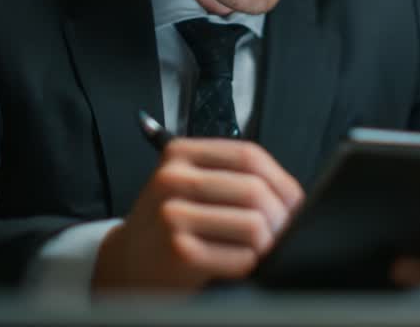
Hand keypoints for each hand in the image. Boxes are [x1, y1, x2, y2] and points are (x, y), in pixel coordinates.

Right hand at [91, 138, 303, 293]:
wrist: (127, 262)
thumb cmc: (168, 223)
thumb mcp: (189, 185)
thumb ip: (231, 177)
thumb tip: (292, 197)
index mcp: (180, 153)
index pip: (249, 156)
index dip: (281, 180)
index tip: (293, 202)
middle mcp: (173, 179)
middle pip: (255, 190)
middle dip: (281, 217)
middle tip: (285, 232)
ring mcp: (173, 216)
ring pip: (253, 224)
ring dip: (269, 242)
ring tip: (264, 249)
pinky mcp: (180, 253)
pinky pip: (241, 258)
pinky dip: (250, 264)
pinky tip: (240, 265)